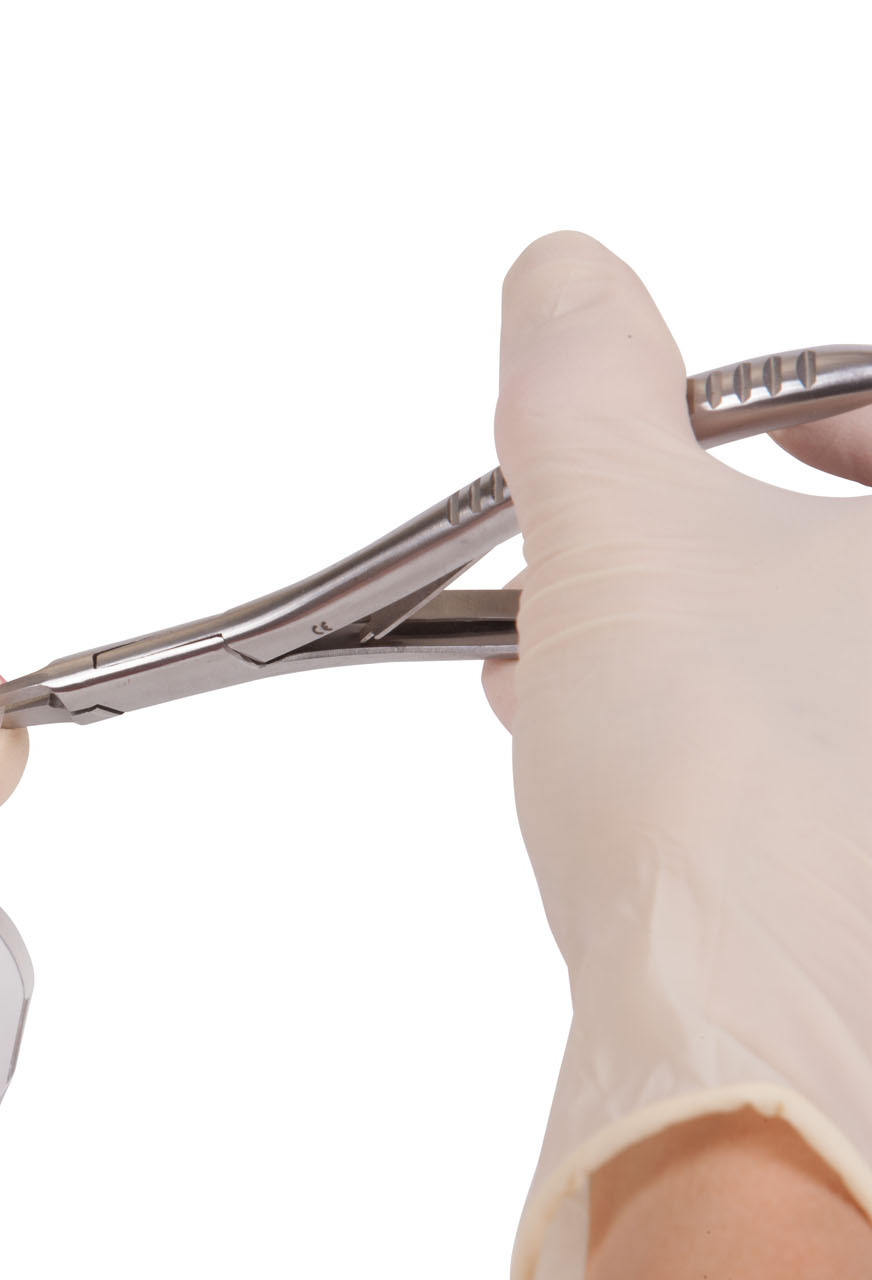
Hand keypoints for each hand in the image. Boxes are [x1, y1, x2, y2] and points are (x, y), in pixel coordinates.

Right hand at [482, 234, 871, 1275]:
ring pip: (828, 672)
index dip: (803, 408)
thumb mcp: (619, 531)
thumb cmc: (726, 792)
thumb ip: (585, 383)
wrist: (744, 1044)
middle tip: (623, 550)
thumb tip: (565, 281)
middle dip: (728, 540)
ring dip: (710, 641)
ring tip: (573, 657)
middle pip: (854, 557)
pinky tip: (613, 754)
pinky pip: (818, 772)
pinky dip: (728, 739)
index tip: (713, 437)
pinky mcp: (865, 878)